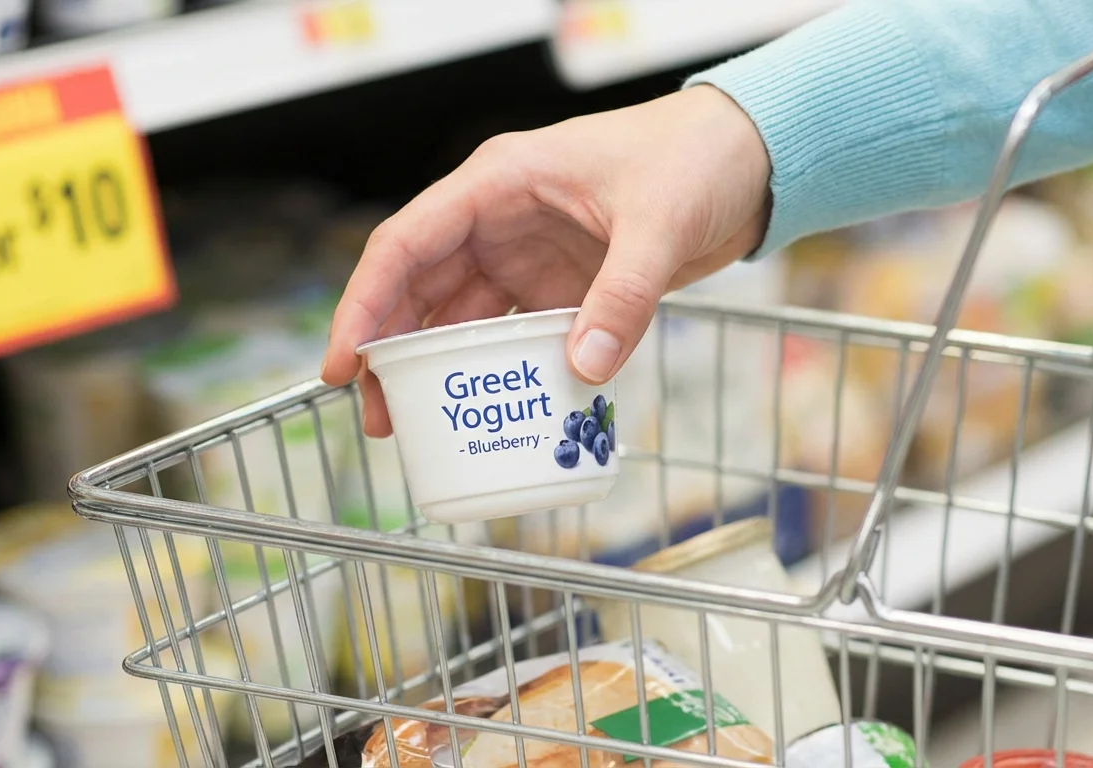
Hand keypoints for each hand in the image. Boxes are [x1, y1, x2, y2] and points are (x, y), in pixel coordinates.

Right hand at [320, 86, 770, 436]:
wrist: (748, 159)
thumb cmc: (697, 158)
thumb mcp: (659, 223)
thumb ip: (622, 297)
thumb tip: (584, 369)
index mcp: (498, 183)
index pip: (406, 244)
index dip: (365, 304)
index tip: (344, 363)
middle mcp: (498, 218)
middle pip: (418, 287)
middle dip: (389, 351)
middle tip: (377, 417)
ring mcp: (525, 252)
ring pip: (457, 315)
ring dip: (434, 368)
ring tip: (416, 425)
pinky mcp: (558, 283)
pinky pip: (511, 332)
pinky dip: (496, 368)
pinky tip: (486, 408)